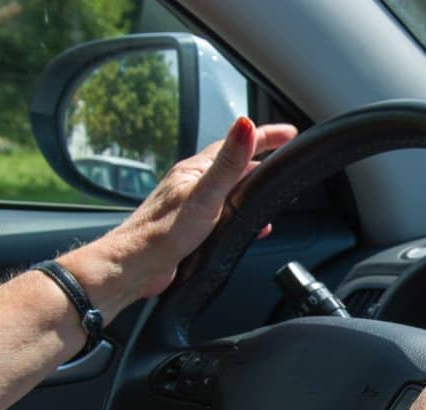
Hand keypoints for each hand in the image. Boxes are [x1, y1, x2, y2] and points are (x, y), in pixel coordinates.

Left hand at [60, 117, 297, 319]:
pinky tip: (249, 227)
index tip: (289, 133)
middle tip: (286, 160)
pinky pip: (225, 213)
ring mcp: (193, 204)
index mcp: (196, 170)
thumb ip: (229, 163)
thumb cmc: (163, 234)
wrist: (135, 267)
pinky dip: (243, 214)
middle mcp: (194, 184)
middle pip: (236, 164)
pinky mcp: (193, 227)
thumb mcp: (205, 195)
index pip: (238, 143)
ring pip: (231, 190)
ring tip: (274, 195)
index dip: (266, 135)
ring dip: (254, 189)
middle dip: (264, 160)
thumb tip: (245, 126)